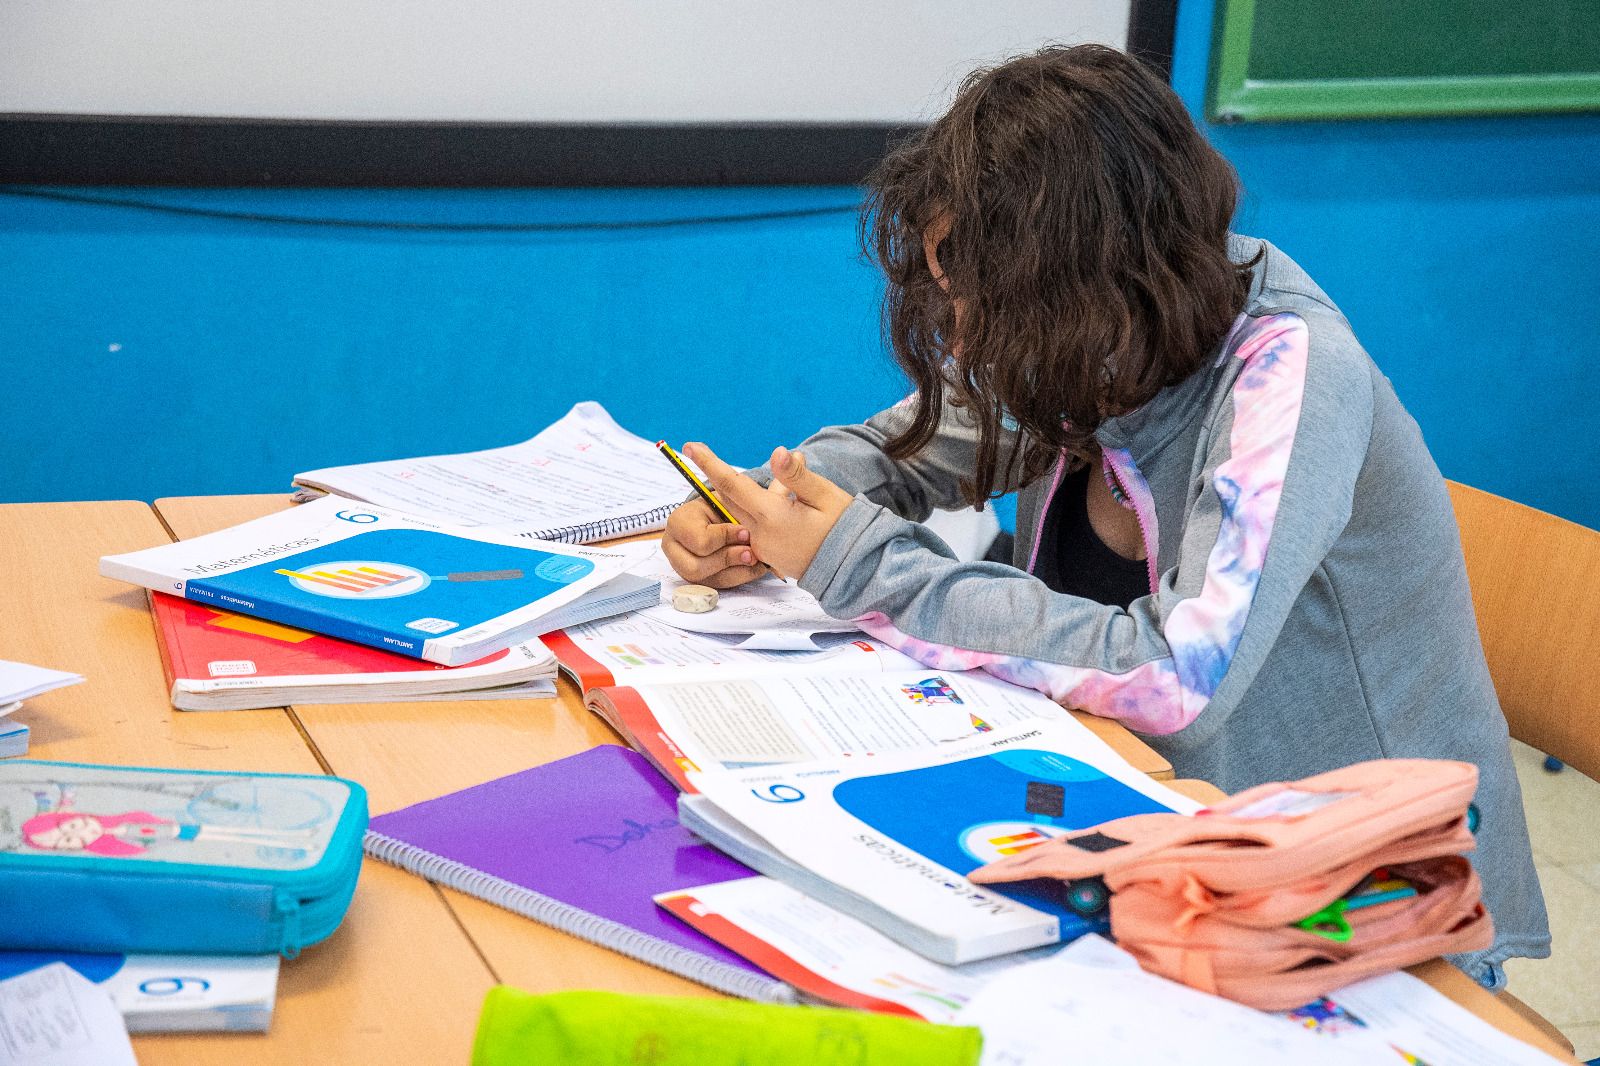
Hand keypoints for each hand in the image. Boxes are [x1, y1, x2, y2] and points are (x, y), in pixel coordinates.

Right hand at [661, 497, 766, 588]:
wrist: (726, 521)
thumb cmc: (727, 508)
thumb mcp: (735, 495)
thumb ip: (749, 489)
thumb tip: (775, 474)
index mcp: (680, 520)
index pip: (700, 539)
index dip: (726, 537)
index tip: (746, 532)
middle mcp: (673, 545)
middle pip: (697, 566)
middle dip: (729, 558)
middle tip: (751, 551)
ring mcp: (682, 566)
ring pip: (707, 579)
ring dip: (734, 569)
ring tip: (753, 558)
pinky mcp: (696, 580)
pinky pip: (718, 586)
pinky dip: (738, 577)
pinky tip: (753, 567)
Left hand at [683, 442, 853, 581]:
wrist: (855, 569)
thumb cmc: (844, 528)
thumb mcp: (825, 496)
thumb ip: (796, 476)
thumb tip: (777, 452)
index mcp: (772, 516)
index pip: (732, 484)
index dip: (710, 463)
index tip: (690, 447)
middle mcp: (760, 534)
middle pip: (729, 500)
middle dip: (717, 477)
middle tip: (700, 453)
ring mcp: (762, 548)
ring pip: (741, 514)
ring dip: (741, 495)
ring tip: (770, 487)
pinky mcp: (769, 556)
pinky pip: (753, 529)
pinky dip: (755, 512)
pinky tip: (780, 507)